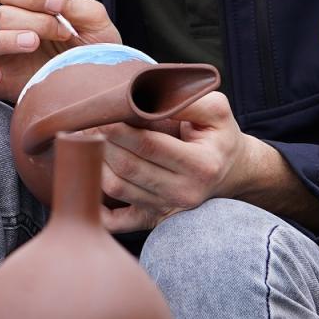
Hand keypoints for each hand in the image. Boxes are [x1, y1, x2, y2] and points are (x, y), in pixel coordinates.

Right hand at [0, 0, 119, 102]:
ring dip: (3, 39)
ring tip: (32, 44)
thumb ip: (69, 1)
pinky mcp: (3, 88)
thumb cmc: (97, 50)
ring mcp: (3, 61)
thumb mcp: (93, 21)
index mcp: (28, 12)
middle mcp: (10, 33)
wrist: (106, 87)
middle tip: (60, 33)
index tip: (57, 5)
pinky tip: (0, 76)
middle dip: (31, 19)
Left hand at [94, 92, 287, 233]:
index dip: (118, 130)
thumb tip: (149, 96)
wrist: (234, 172)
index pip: (148, 145)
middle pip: (128, 167)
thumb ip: (187, 101)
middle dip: (101, 144)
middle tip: (84, 126)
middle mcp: (185, 192)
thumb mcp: (216, 111)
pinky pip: (117, 222)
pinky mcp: (154, 220)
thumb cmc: (219, 136)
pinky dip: (97, 209)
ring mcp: (168, 209)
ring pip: (117, 189)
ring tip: (85, 144)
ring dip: (95, 165)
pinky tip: (87, 184)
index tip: (99, 115)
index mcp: (201, 164)